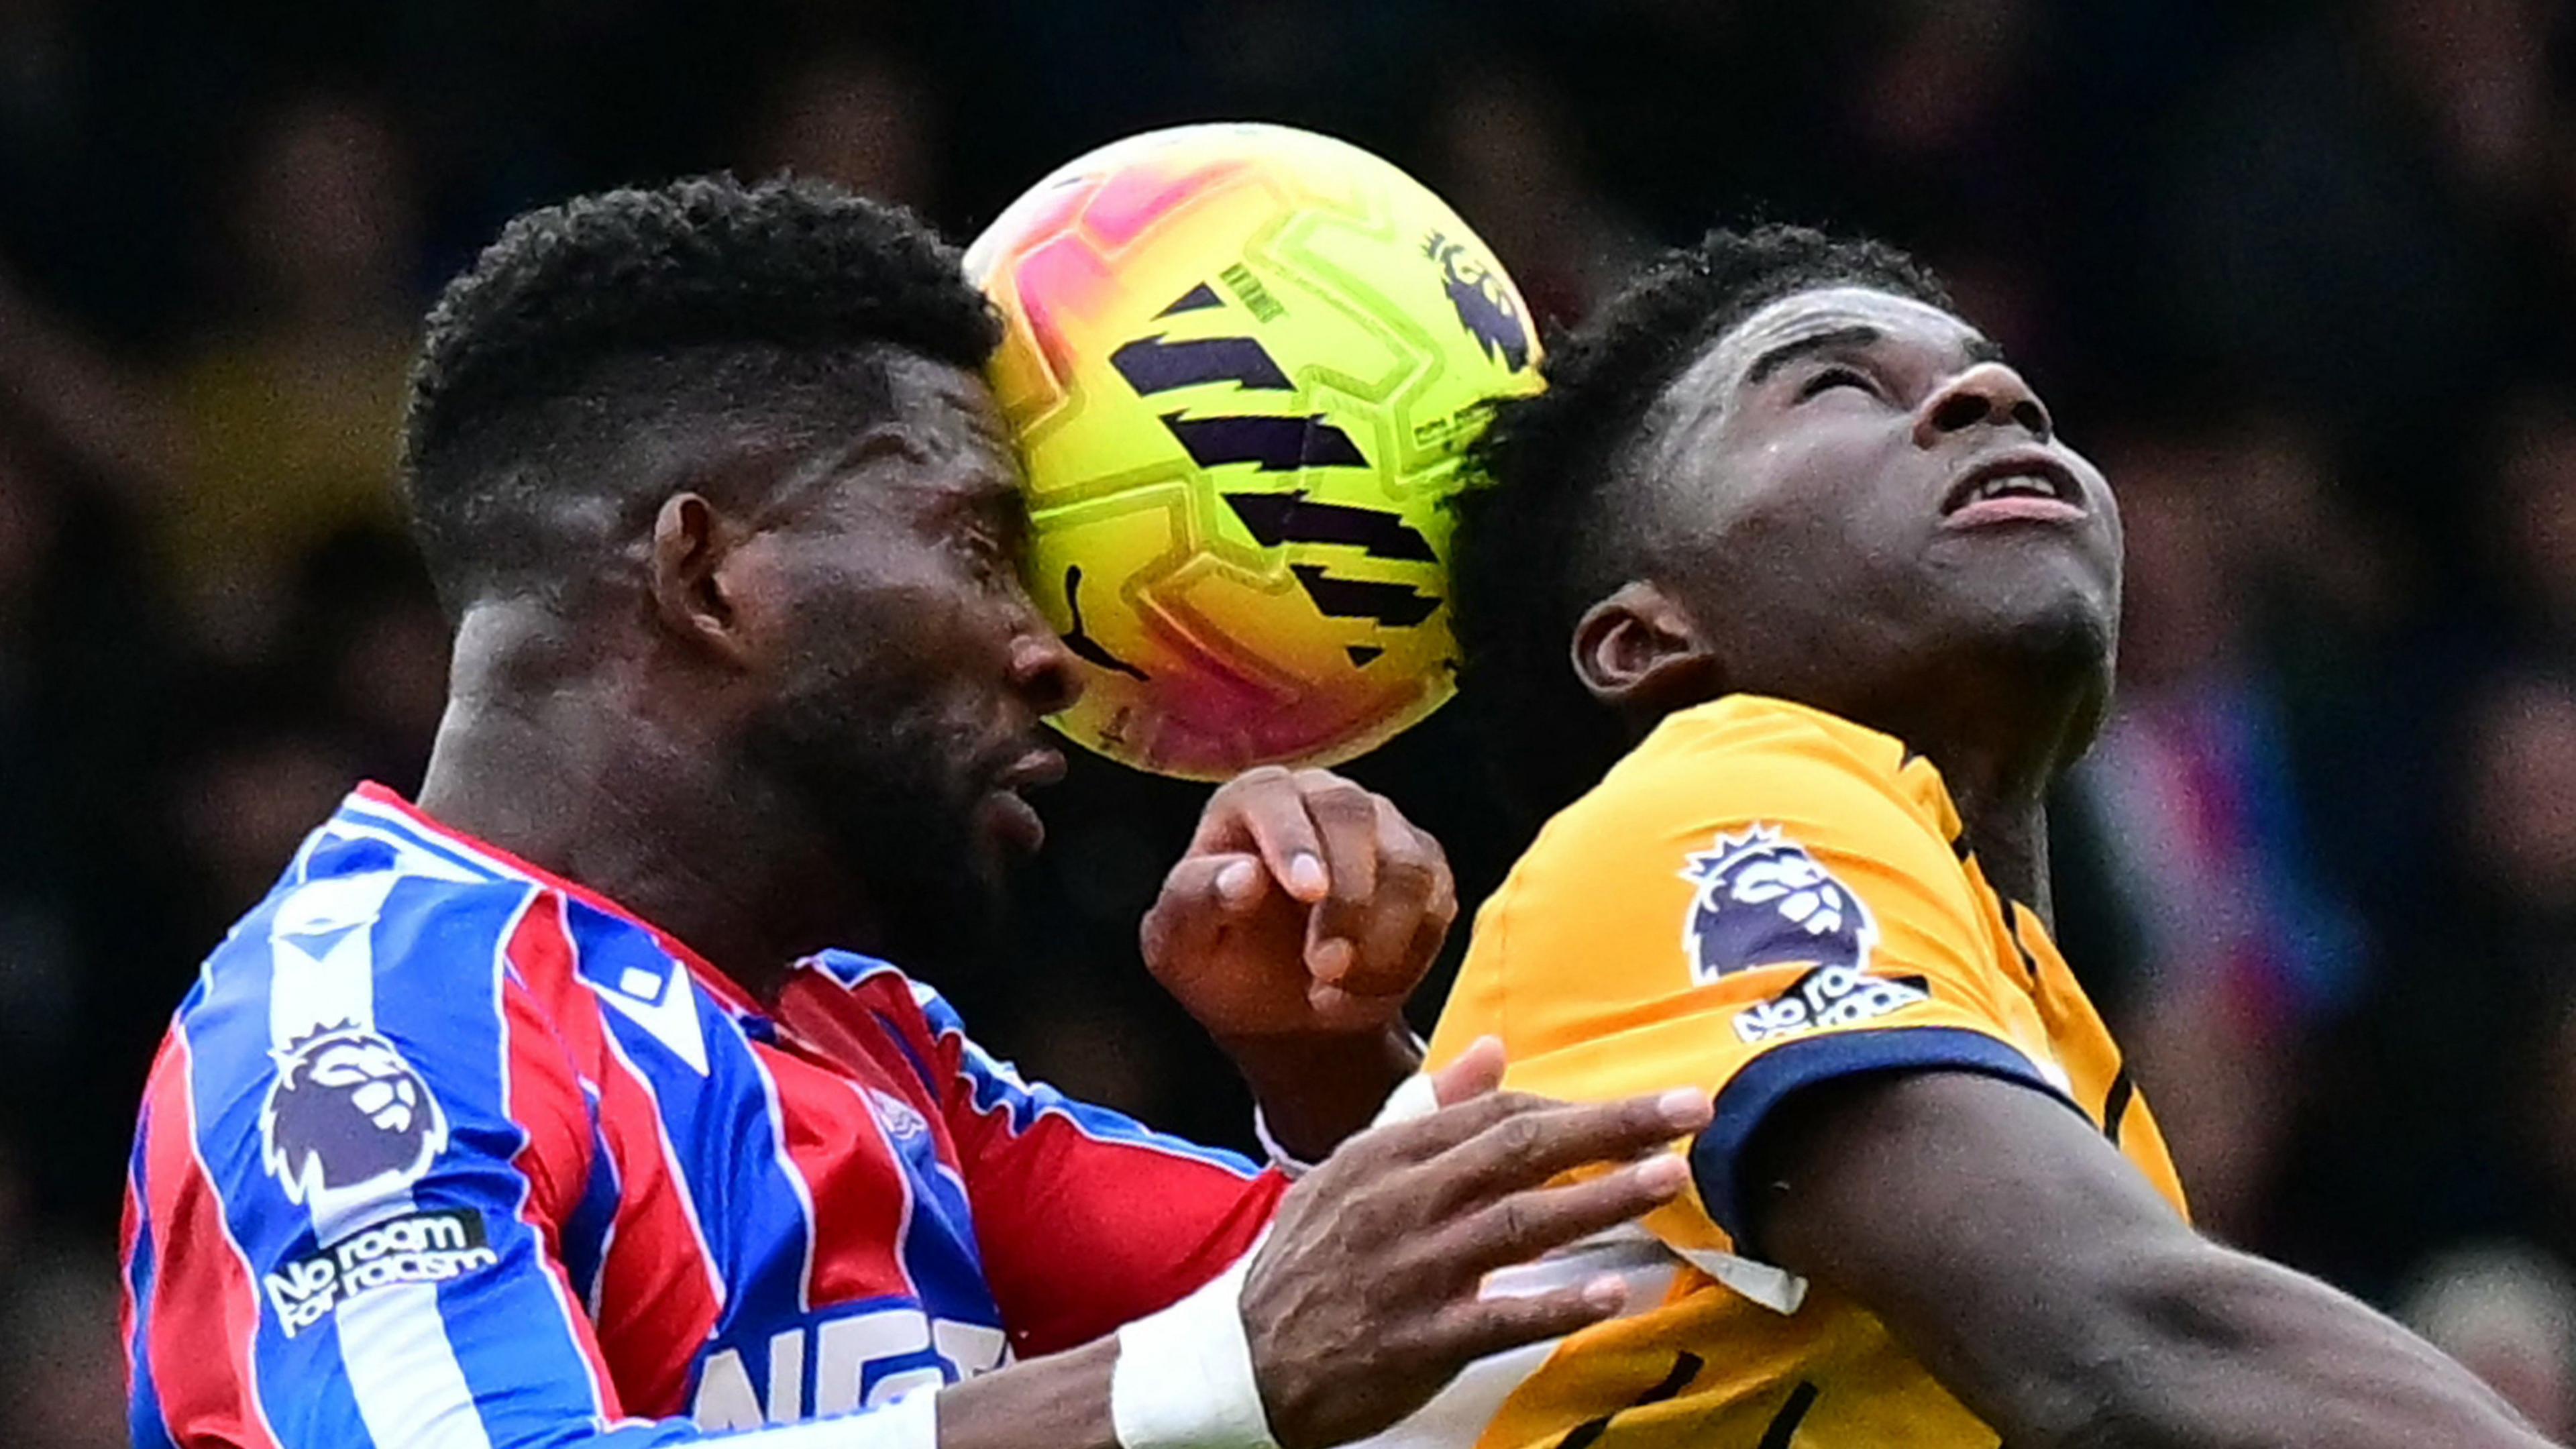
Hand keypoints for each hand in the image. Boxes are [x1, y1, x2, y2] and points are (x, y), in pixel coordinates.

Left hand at [1142, 766, 1456, 1037]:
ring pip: (1409, 865)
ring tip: (1332, 993)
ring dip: (1379, 941)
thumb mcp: (1180, 943)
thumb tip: (1243, 876)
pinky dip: (1404, 961)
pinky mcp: (1425, 871)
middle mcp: (1322, 798)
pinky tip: (1360, 992)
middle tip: (1324, 969)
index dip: (1294, 841)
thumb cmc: (1218, 960)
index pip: (1276, 797)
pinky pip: (1437, 906)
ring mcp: (1383, 830)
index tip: (1307, 893)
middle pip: (1354, 817)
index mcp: (1252, 800)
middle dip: (1346, 900)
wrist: (1278, 1007)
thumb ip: (1195, 900)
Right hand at [1239, 1039, 1711, 1448]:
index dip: (1577, 1106)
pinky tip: (1613, 1293)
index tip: (1647, 1105)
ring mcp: (1413, 1272)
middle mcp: (1404, 1203)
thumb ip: (1427, 1108)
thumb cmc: (1312, 1258)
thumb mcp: (1354, 1168)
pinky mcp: (1419, 1341)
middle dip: (1611, 1127)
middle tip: (1690, 1113)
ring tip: (1669, 1180)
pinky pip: (1497, 1317)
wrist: (1244, 1359)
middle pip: (1519, 1151)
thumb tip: (1494, 1048)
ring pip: (1519, 1224)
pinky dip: (1556, 1303)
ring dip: (1601, 1201)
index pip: (1497, 1114)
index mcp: (1390, 1156)